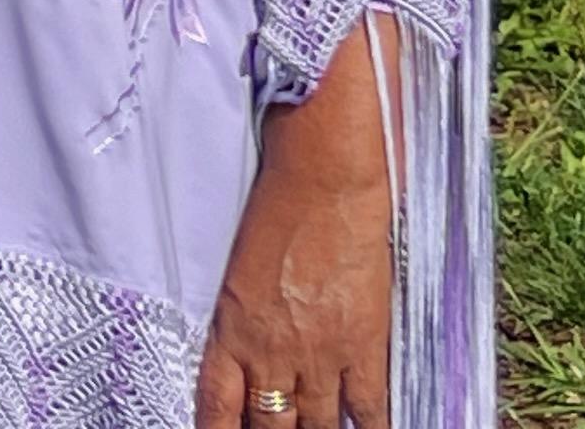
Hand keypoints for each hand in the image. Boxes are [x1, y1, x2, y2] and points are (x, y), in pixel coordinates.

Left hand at [197, 25, 396, 428]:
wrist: (324, 180)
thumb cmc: (276, 208)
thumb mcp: (240, 266)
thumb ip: (240, 314)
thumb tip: (245, 345)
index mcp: (232, 328)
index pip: (217, 404)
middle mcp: (271, 351)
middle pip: (268, 424)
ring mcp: (320, 354)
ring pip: (313, 425)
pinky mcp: (363, 348)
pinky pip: (367, 410)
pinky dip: (368, 428)